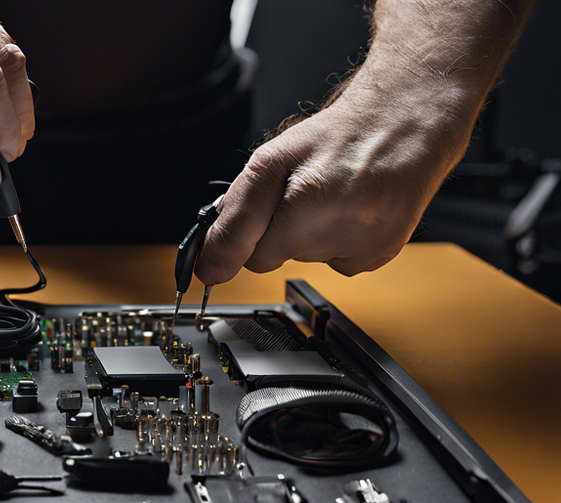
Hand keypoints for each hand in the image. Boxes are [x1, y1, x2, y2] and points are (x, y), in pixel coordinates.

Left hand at [195, 81, 475, 282]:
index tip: (223, 253)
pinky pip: (335, 262)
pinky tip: (350, 211)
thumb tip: (209, 262)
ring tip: (330, 196)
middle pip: (272, 258)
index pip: (247, 255)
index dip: (235, 247)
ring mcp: (361, 245)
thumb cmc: (338, 138)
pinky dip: (336, 242)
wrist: (407, 126)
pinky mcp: (379, 255)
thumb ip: (235, 212)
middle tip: (296, 197)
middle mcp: (336, 228)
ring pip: (304, 258)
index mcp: (303, 200)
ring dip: (306, 235)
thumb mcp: (271, 161)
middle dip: (273, 233)